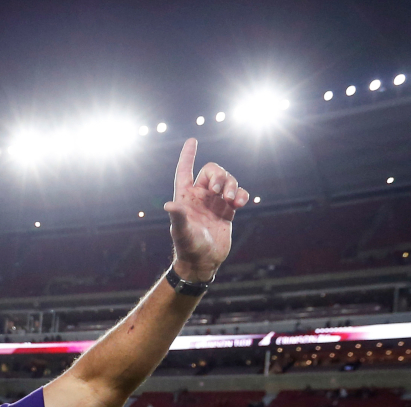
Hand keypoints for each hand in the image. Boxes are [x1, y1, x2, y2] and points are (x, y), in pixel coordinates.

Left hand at [165, 139, 248, 281]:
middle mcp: (199, 197)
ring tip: (233, 202)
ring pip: (227, 182)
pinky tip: (241, 204)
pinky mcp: (227, 212)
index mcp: (184, 197)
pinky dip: (242, 195)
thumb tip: (168, 205)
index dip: (187, 155)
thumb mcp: (182, 232)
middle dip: (219, 176)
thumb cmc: (187, 247)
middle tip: (219, 192)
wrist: (203, 262)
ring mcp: (214, 204)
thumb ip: (178, 217)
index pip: (185, 170)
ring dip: (233, 186)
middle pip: (211, 172)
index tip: (192, 140)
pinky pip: (238, 195)